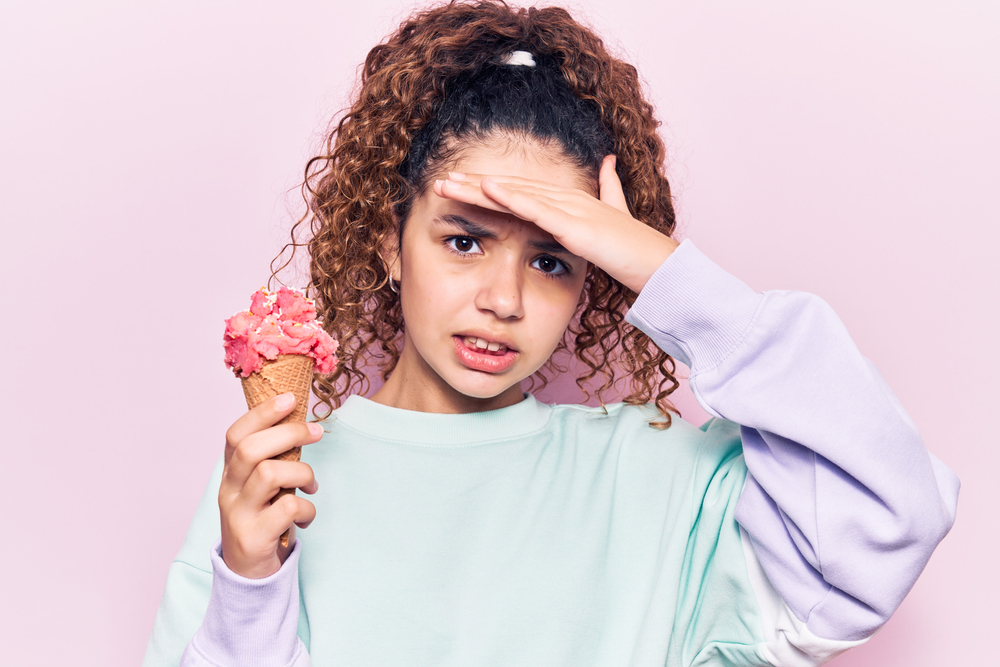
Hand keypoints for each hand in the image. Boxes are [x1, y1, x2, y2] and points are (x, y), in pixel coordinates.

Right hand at [219, 392, 322, 578]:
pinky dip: (307, 508)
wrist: (248, 575)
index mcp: (230, 473)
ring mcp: (238, 514)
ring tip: (311, 486)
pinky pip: (287, 508)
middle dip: (289, 433)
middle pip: (251, 449)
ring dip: (302, 473)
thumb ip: (273, 461)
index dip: (262, 413)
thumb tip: (302, 424)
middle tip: (317, 432)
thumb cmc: (263, 520)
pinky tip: (306, 517)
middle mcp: (228, 491)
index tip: (290, 398)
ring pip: (269, 474)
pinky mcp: (253, 537)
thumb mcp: (262, 488)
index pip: (236, 434)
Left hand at [432, 155, 678, 292]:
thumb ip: (609, 189)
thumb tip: (609, 162)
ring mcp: (571, 210)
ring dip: (479, 187)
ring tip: (448, 182)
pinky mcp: (576, 225)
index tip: (458, 189)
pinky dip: (509, 197)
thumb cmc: (637, 250)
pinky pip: (536, 208)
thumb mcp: (617, 218)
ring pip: (515, 194)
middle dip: (472, 185)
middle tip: (438, 182)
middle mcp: (566, 199)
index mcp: (570, 202)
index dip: (487, 190)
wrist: (660, 266)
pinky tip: (486, 189)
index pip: (519, 193)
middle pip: (510, 189)